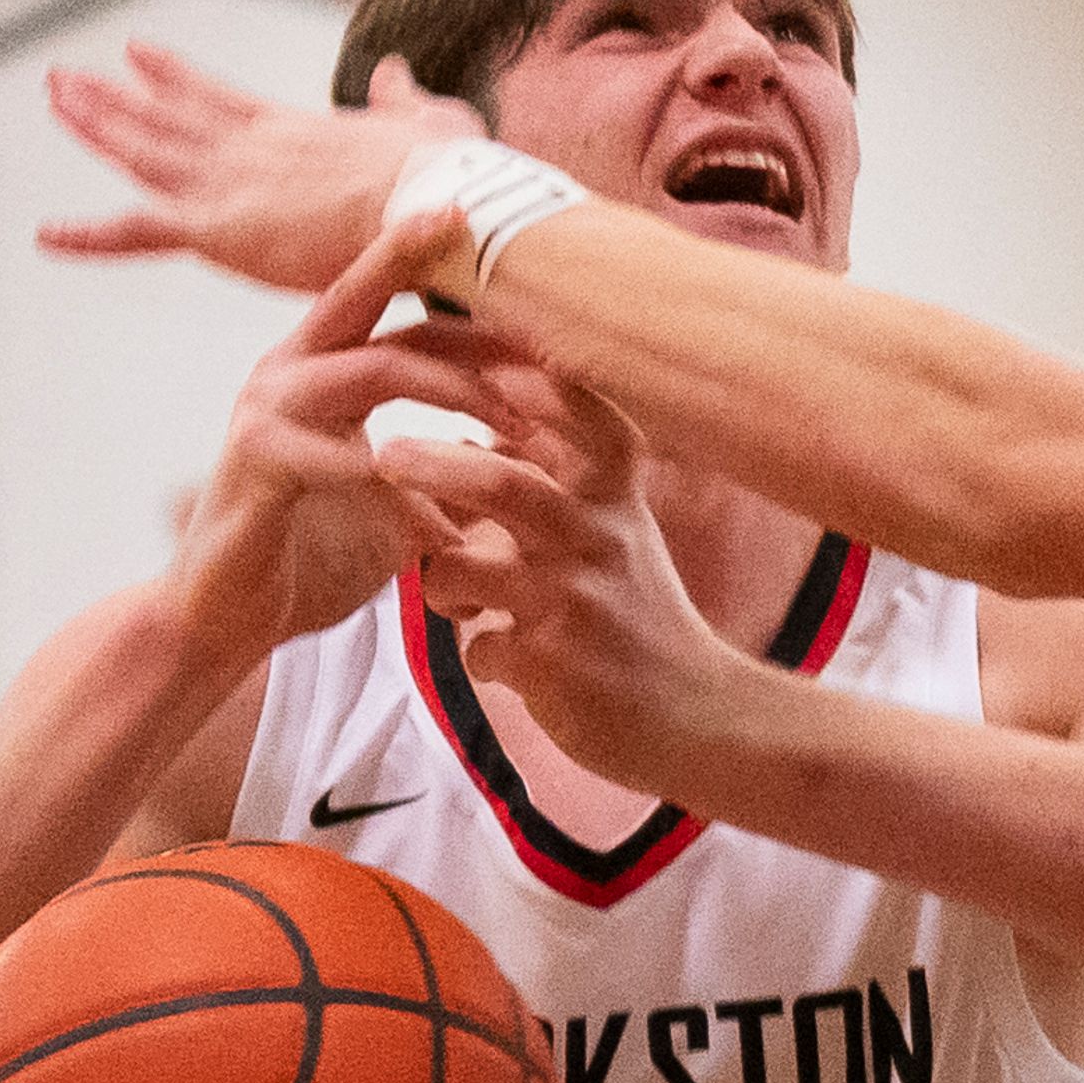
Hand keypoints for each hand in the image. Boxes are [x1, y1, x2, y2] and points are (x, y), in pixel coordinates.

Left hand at [43, 42, 480, 294]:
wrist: (438, 202)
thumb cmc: (446, 173)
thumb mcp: (428, 118)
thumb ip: (402, 98)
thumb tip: (395, 71)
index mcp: (292, 130)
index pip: (218, 99)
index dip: (173, 78)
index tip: (137, 54)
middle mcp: (249, 149)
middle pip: (165, 118)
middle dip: (112, 97)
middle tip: (64, 77)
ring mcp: (228, 185)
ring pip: (142, 153)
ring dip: (94, 125)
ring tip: (55, 98)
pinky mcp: (219, 229)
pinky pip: (138, 232)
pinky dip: (90, 236)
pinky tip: (46, 234)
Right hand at [162, 214, 510, 675]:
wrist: (230, 621)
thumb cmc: (317, 556)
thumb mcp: (400, 499)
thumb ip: (451, 469)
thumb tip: (541, 461)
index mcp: (323, 370)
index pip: (402, 318)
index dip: (474, 312)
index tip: (541, 290)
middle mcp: (290, 373)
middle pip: (360, 295)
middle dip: (417, 257)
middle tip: (472, 225)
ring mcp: (267, 412)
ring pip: (372, 370)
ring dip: (454, 390)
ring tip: (519, 422)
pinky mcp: (254, 462)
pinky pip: (337, 453)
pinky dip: (397, 476)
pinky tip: (448, 507)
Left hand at [376, 362, 744, 797]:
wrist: (698, 717)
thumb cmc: (645, 618)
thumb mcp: (622, 536)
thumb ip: (565, 487)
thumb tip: (480, 433)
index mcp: (616, 502)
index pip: (586, 422)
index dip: (536, 387)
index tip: (487, 365)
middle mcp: (598, 541)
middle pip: (505, 487)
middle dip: (435, 466)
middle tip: (385, 453)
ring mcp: (574, 603)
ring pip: (461, 570)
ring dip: (442, 582)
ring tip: (460, 599)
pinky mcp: (552, 666)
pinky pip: (477, 648)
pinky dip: (483, 656)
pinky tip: (512, 664)